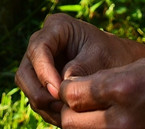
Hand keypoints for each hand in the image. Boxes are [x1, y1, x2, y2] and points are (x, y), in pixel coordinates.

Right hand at [16, 13, 144, 125]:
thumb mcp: (101, 58)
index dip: (44, 73)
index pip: (39, 50)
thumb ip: (81, 69)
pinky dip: (48, 110)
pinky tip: (65, 116)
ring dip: (44, 105)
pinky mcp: (40, 79)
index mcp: (57, 27)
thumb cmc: (112, 54)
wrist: (119, 63)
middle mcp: (42, 43)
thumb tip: (59, 88)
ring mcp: (38, 62)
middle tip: (61, 108)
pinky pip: (35, 97)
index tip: (58, 92)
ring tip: (66, 115)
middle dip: (40, 93)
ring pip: (27, 87)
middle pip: (25, 71)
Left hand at [57, 58, 144, 128]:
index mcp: (122, 88)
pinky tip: (112, 121)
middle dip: (69, 112)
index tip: (75, 84)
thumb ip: (105, 78)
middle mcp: (121, 118)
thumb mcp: (141, 67)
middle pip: (69, 122)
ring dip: (83, 125)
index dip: (67, 87)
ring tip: (94, 114)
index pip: (70, 93)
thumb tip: (76, 89)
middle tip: (80, 103)